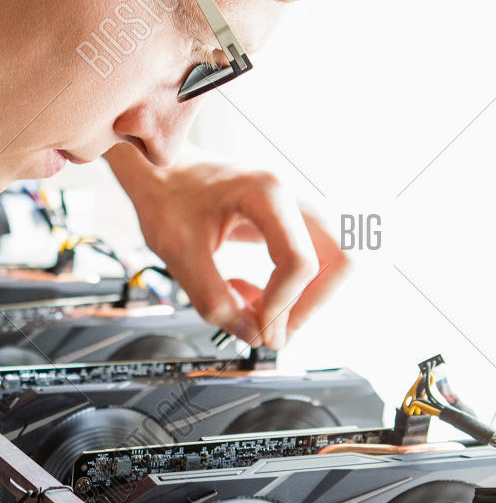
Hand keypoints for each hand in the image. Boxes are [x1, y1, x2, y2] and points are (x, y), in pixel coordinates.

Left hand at [112, 148, 350, 348]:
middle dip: (310, 304)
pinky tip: (249, 291)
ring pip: (333, 261)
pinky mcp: (289, 222)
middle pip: (340, 258)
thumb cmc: (166, 195)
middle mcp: (290, 194)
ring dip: (304, 298)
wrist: (162, 168)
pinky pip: (311, 261)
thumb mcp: (177, 253)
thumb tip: (252, 335)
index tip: (258, 329)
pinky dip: (289, 288)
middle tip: (274, 331)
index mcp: (264, 192)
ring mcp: (295, 207)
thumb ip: (213, 298)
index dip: (282, 305)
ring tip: (256, 309)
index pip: (299, 260)